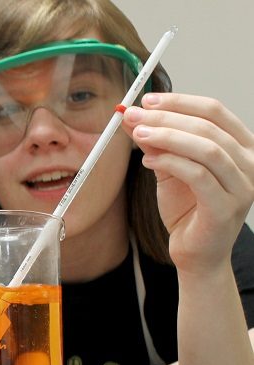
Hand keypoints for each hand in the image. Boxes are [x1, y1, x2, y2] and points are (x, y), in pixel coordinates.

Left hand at [122, 93, 253, 275]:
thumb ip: (157, 143)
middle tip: (134, 115)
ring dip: (167, 137)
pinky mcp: (225, 207)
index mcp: (242, 147)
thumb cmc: (187, 210)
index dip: (179, 101)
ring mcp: (243, 186)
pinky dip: (171, 163)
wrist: (196, 254)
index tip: (147, 100)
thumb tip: (133, 117)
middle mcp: (250, 163)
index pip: (214, 111)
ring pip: (206, 148)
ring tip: (138, 135)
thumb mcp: (169, 169)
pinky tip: (148, 162)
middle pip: (209, 126)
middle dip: (167, 117)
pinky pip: (198, 175)